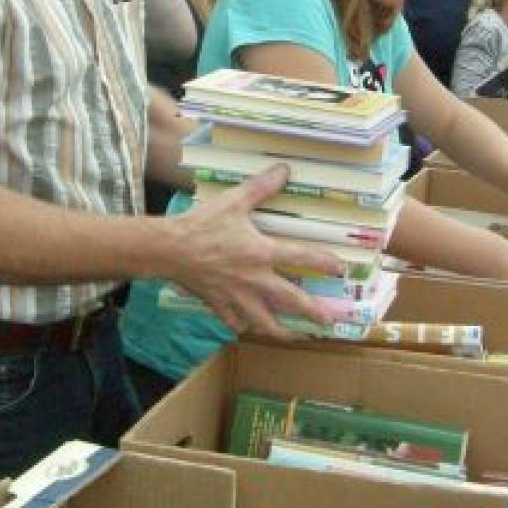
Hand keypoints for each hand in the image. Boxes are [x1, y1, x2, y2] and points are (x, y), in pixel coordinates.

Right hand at [168, 164, 342, 339]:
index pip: (301, 257)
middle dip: (311, 312)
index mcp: (261, 253)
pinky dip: (242, 325)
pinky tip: (246, 327)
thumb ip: (261, 187)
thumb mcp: (234, 201)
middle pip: (289, 300)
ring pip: (263, 321)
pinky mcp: (218, 304)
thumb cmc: (202, 224)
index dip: (323, 262)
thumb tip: (284, 170)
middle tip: (327, 322)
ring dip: (280, 331)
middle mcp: (254, 279)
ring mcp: (236, 296)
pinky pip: (234, 321)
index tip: (340, 269)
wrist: (168, 249)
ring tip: (293, 337)